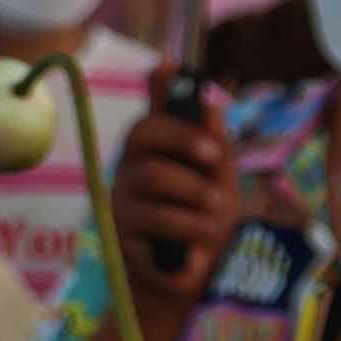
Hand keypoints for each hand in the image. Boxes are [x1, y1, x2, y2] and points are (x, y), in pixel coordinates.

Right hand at [105, 102, 248, 296]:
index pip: (152, 111)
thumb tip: (209, 101)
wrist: (197, 275)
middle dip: (184, 139)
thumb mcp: (219, 180)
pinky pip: (156, 218)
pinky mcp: (121, 232)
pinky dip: (188, 227)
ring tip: (217, 213)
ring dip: (195, 193)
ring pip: (152, 176)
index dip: (158, 86)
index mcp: (157, 151)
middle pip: (143, 134)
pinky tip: (200, 239)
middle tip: (213, 157)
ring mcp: (122, 198)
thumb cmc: (205, 219)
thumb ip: (212, 143)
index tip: (170, 64)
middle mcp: (132, 167)